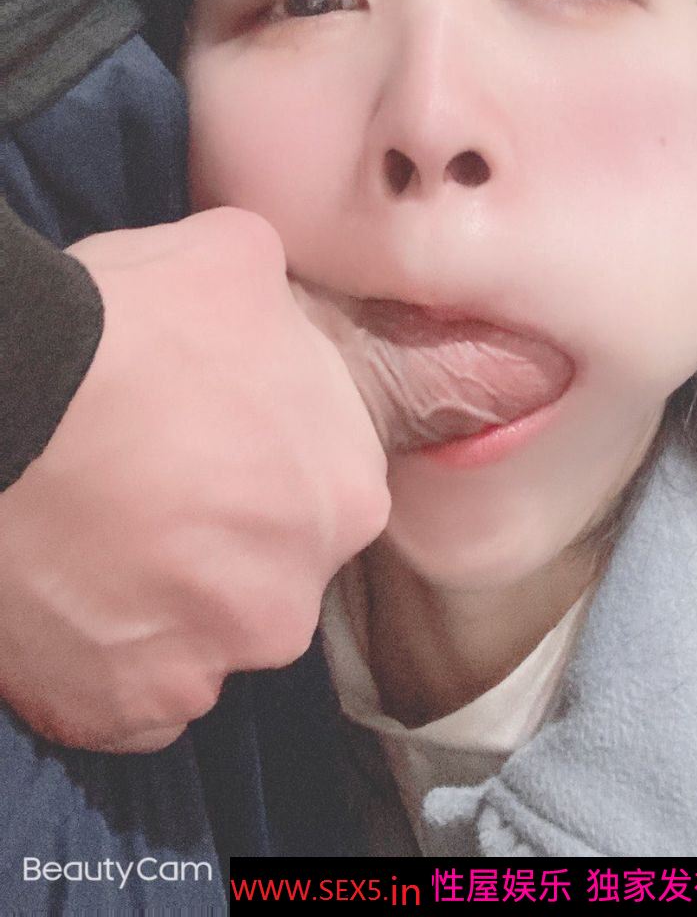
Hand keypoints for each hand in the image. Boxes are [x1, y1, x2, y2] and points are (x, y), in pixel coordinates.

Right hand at [0, 208, 388, 751]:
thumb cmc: (127, 328)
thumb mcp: (239, 263)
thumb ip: (286, 311)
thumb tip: (277, 320)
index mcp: (347, 497)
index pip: (324, 488)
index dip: (264, 461)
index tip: (207, 441)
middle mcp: (294, 599)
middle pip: (266, 571)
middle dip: (220, 538)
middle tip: (147, 488)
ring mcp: (206, 666)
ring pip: (201, 636)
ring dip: (162, 601)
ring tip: (96, 539)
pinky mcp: (120, 711)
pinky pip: (130, 695)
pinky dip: (105, 659)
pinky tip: (72, 599)